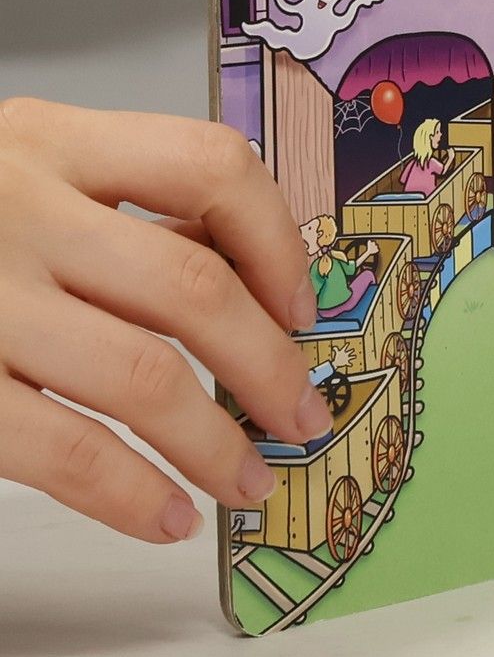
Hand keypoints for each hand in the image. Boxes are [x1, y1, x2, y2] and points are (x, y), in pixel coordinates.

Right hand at [0, 99, 327, 543]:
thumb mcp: (15, 168)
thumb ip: (115, 206)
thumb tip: (251, 279)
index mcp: (49, 140)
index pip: (209, 165)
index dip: (277, 241)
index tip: (303, 306)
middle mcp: (16, 208)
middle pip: (193, 286)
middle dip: (269, 365)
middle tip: (301, 415)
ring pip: (142, 374)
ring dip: (214, 443)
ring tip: (247, 481)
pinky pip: (62, 448)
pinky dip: (129, 494)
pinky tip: (165, 516)